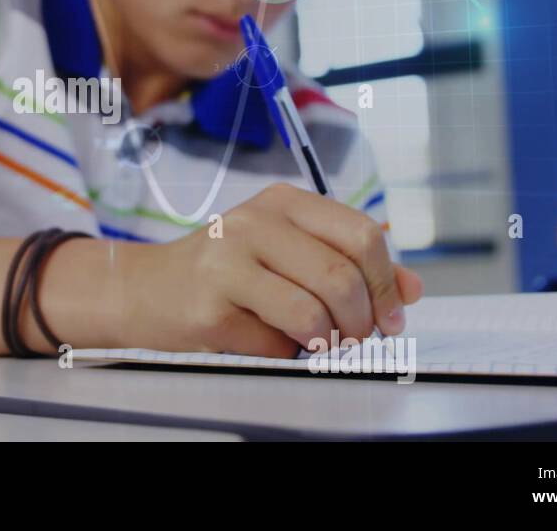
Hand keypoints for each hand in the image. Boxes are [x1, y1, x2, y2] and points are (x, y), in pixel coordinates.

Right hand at [116, 182, 423, 356]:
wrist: (145, 290)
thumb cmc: (224, 271)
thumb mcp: (287, 250)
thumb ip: (348, 262)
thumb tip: (412, 288)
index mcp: (280, 202)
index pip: (360, 235)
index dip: (386, 283)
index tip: (392, 315)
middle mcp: (252, 224)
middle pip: (340, 278)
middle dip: (363, 320)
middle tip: (360, 338)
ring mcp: (226, 265)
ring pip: (313, 313)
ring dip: (330, 341)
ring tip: (321, 343)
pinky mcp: (210, 309)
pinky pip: (276, 343)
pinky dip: (286, 353)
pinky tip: (268, 339)